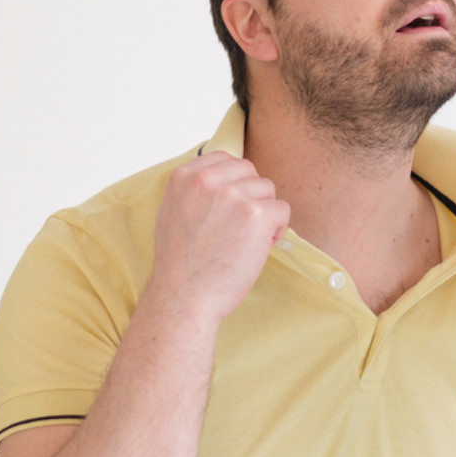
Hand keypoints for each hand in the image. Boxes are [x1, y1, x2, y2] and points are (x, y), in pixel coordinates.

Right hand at [147, 151, 290, 321]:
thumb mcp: (173, 212)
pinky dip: (277, 230)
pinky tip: (259, 248)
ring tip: (246, 240)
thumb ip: (195, 190)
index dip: (234, 184)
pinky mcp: (257, 214)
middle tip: (239, 228)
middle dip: (251, 197)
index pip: (225, 159)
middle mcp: (207, 180)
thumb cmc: (180, 263)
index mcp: (184, 176)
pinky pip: (283, 210)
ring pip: (268, 190)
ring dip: (264, 214)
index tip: (230, 209)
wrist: (184, 297)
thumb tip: (223, 177)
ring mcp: (233, 195)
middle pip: (249, 172)